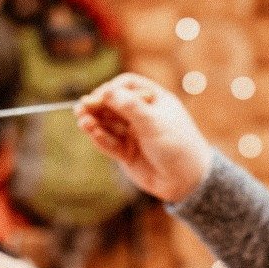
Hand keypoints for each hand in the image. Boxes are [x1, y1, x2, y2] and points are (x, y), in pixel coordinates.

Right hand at [75, 73, 212, 202]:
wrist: (187, 181)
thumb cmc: (177, 145)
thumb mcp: (153, 122)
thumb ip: (129, 107)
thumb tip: (106, 91)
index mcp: (154, 100)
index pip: (127, 86)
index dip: (112, 89)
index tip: (100, 97)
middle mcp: (142, 115)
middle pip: (113, 105)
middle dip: (97, 106)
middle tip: (81, 108)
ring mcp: (133, 134)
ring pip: (108, 124)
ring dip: (94, 122)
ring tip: (82, 121)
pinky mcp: (126, 153)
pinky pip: (109, 143)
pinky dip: (100, 137)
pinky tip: (92, 132)